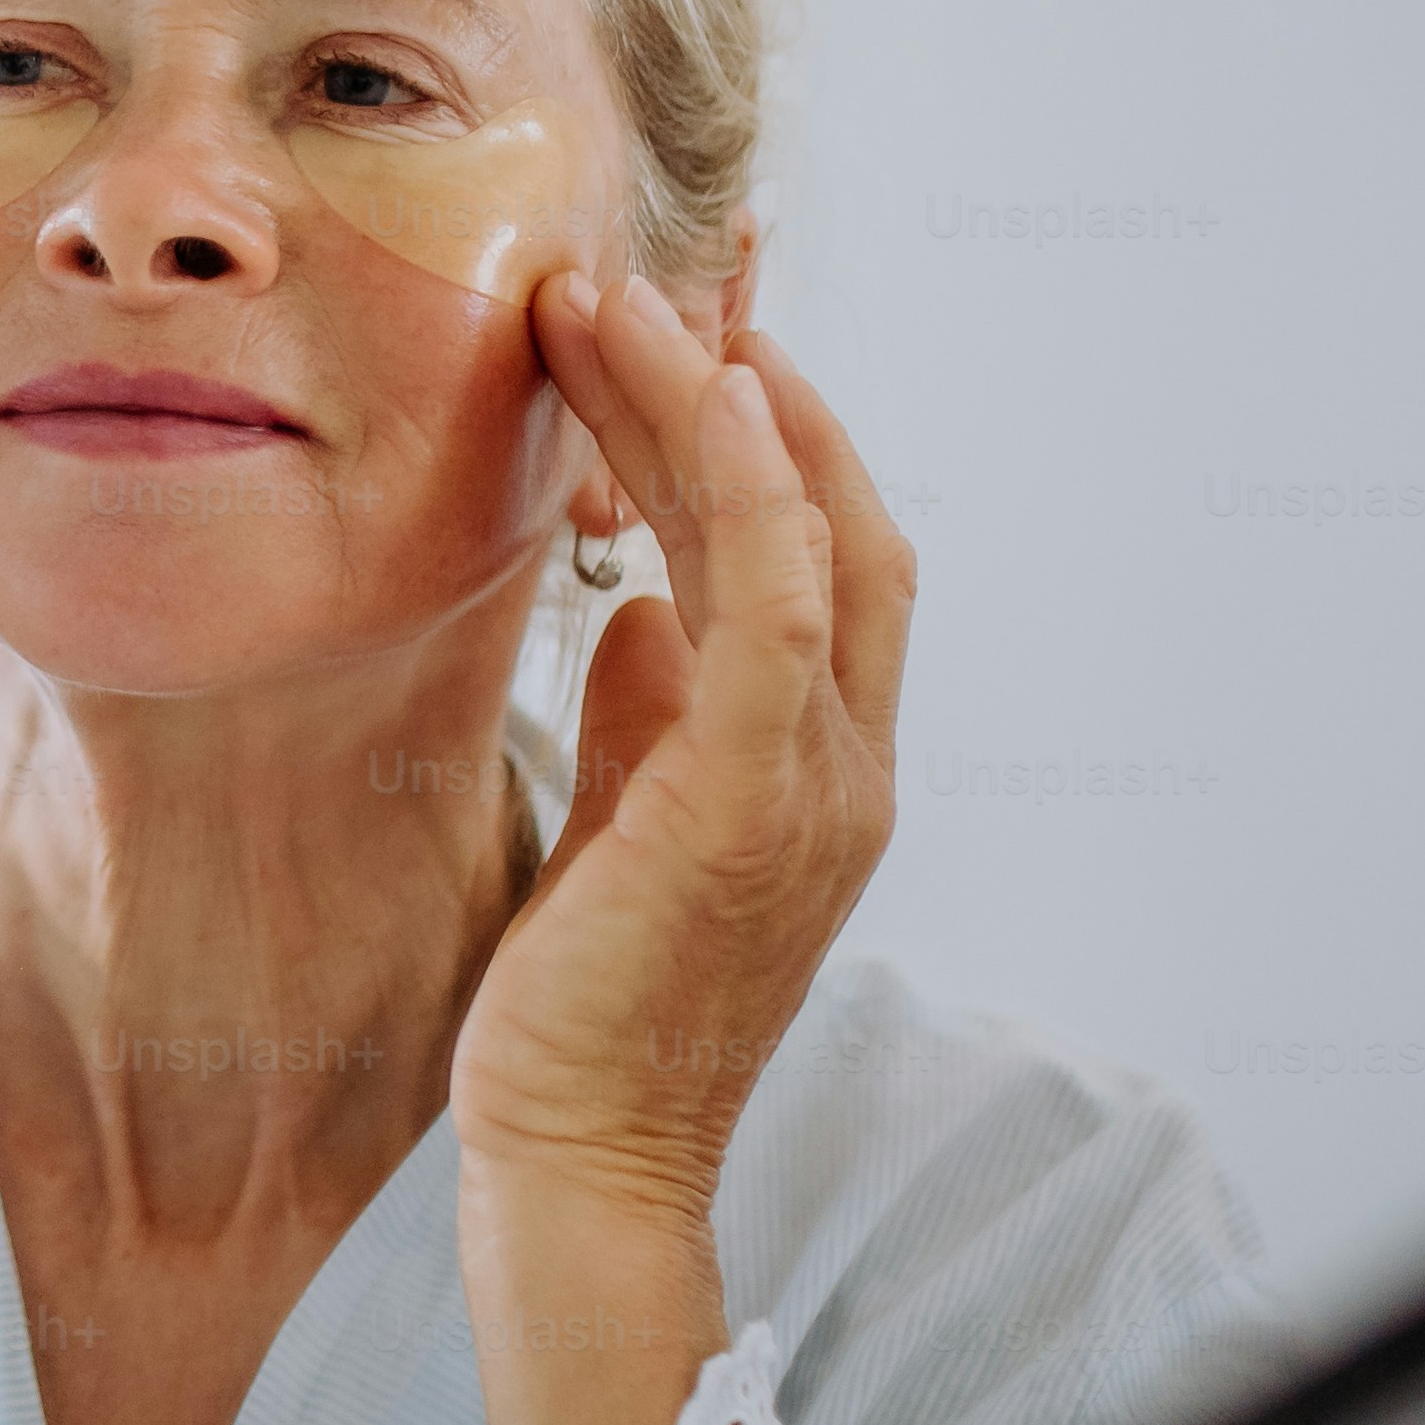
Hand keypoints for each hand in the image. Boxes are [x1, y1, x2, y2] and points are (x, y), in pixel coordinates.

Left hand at [449, 274, 913, 1424]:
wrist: (577, 1159)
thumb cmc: (585, 1009)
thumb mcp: (624, 827)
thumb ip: (650, 719)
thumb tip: (634, 611)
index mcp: (821, 766)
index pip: (824, 553)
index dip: (770, 431)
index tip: (686, 325)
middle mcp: (846, 761)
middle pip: (831, 514)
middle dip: (750, 379)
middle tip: (655, 266)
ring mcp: (817, 781)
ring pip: (800, 532)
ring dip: (713, 399)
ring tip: (615, 295)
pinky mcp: (747, 800)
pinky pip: (767, 602)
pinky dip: (741, 485)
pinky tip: (689, 392)